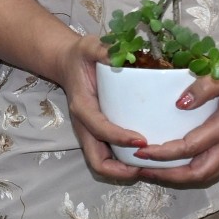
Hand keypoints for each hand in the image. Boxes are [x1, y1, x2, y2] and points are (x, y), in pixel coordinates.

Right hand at [50, 31, 145, 182]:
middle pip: (97, 161)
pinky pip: (109, 156)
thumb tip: (125, 54)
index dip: (119, 137)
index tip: (143, 140)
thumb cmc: (82, 56)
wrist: (67, 64)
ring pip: (103, 164)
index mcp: (82, 106)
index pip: (98, 128)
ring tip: (151, 167)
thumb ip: (103, 50)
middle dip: (121, 170)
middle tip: (149, 166)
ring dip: (124, 171)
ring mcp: (91, 133)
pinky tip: (147, 157)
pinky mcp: (98, 134)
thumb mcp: (90, 46)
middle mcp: (85, 126)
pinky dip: (125, 163)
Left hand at [131, 47, 218, 183]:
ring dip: (179, 177)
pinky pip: (213, 168)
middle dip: (168, 175)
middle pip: (198, 173)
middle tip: (141, 168)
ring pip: (207, 174)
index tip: (140, 151)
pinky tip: (175, 164)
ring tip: (154, 170)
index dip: (163, 153)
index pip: (189, 147)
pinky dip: (192, 171)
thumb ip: (204, 86)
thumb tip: (179, 104)